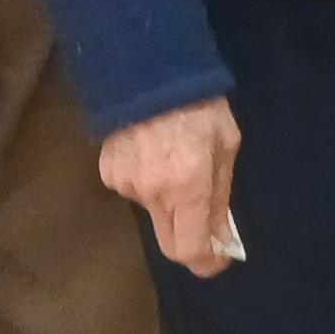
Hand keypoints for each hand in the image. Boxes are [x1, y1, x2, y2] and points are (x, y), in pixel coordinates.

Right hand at [100, 98, 242, 277]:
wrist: (149, 71)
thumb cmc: (200, 106)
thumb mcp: (226, 146)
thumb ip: (221, 195)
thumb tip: (222, 236)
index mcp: (189, 186)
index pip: (191, 248)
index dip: (206, 262)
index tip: (218, 259)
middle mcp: (154, 193)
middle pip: (169, 243)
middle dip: (189, 240)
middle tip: (205, 224)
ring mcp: (126, 185)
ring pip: (154, 212)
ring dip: (169, 200)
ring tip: (176, 162)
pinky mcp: (108, 174)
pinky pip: (135, 191)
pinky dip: (148, 181)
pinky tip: (153, 152)